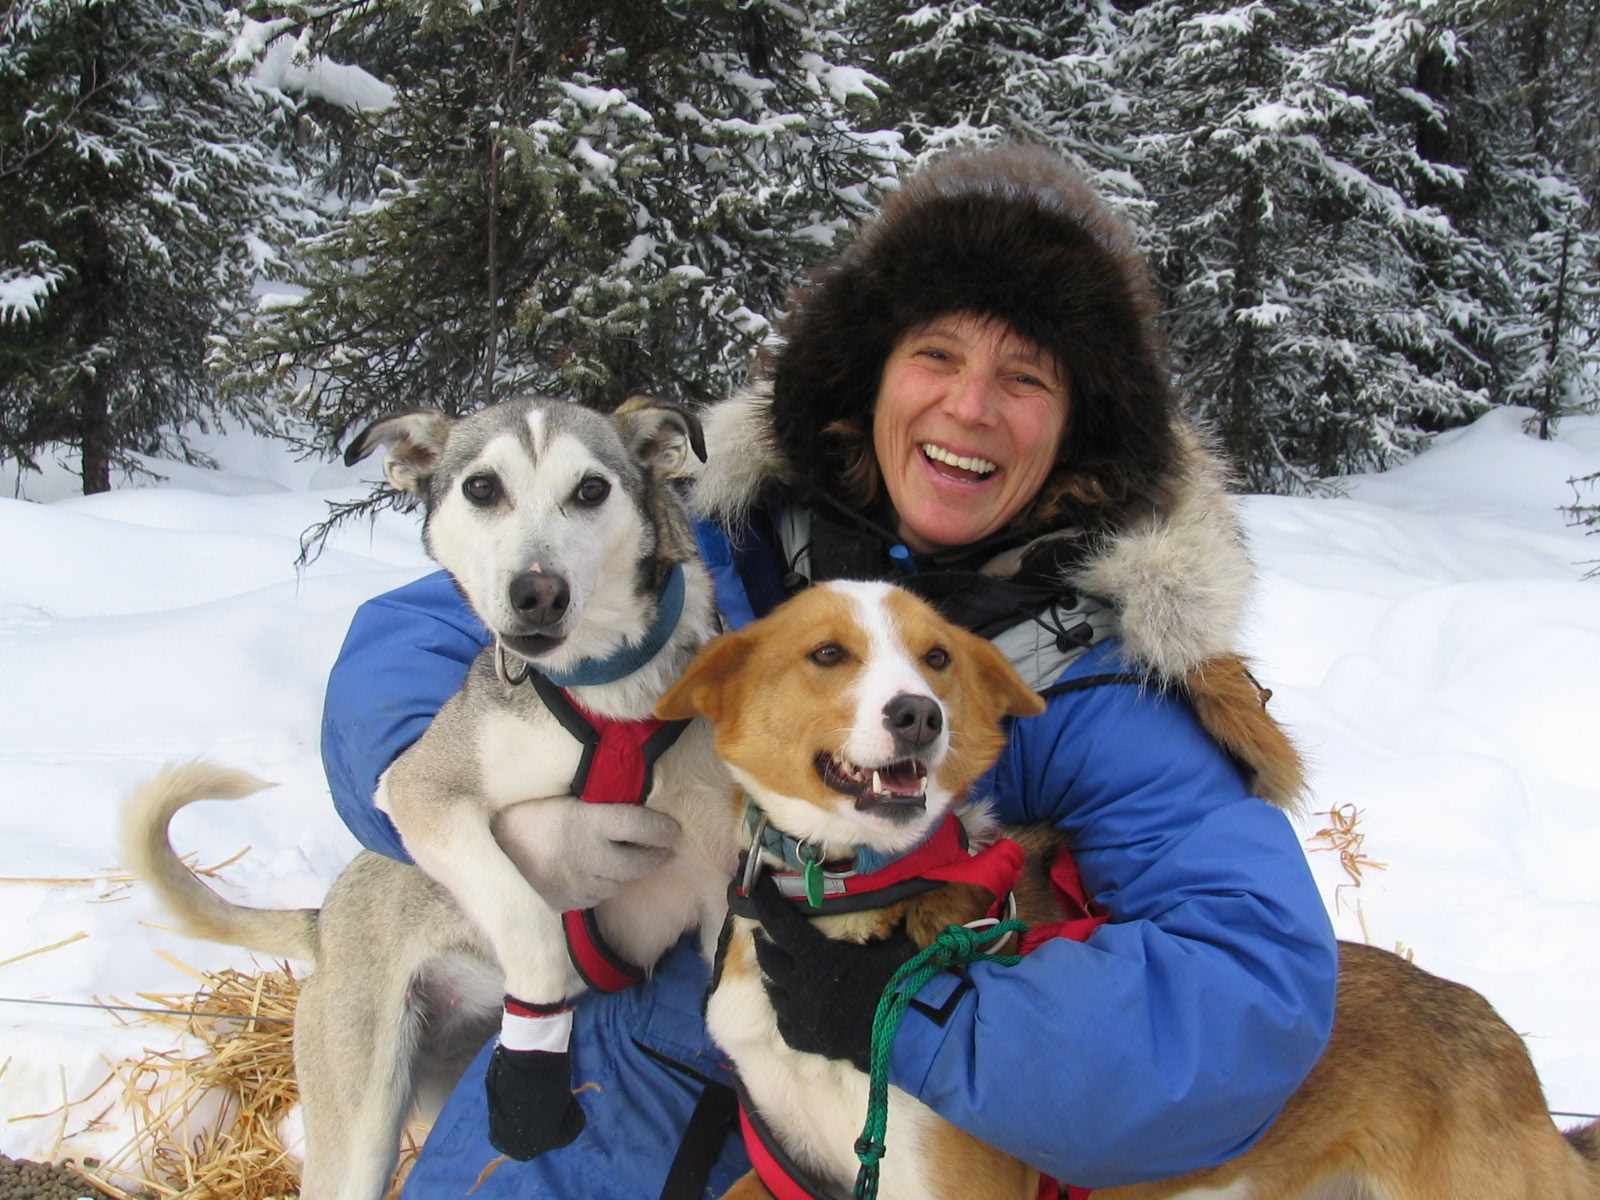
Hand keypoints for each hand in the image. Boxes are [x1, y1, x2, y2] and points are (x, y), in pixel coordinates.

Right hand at [492, 798, 680, 911]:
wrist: (483, 846)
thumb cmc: (524, 811)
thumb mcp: (562, 796)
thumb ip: (597, 802)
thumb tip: (635, 799)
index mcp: (586, 822)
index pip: (640, 825)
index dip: (662, 829)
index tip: (673, 829)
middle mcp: (586, 856)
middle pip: (639, 862)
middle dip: (657, 855)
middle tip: (667, 848)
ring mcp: (576, 883)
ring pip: (620, 882)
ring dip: (632, 871)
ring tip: (640, 860)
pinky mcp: (565, 902)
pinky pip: (597, 896)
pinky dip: (605, 885)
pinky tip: (605, 874)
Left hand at [747, 870, 916, 1071]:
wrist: (902, 1035)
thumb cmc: (897, 985)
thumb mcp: (889, 950)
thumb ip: (879, 934)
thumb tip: (894, 911)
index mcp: (816, 957)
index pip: (780, 923)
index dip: (765, 901)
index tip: (754, 884)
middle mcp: (799, 985)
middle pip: (768, 958)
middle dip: (764, 942)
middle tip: (762, 932)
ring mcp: (799, 1015)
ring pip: (773, 992)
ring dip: (772, 976)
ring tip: (774, 968)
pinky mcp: (806, 1040)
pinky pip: (785, 1023)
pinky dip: (786, 1010)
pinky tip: (791, 1007)